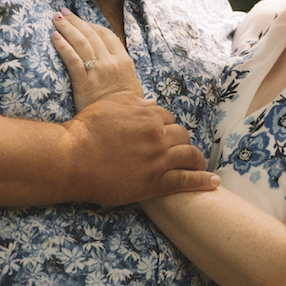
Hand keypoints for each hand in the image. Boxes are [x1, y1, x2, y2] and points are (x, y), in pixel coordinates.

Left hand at [51, 8, 143, 110]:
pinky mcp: (85, 83)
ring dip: (67, 28)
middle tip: (62, 12)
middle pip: (91, 35)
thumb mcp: (134, 92)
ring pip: (81, 43)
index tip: (81, 20)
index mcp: (124, 62)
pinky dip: (63, 46)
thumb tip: (133, 78)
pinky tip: (54, 37)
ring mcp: (98, 72)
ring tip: (56, 18)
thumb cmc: (127, 112)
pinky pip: (72, 60)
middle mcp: (112, 63)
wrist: (121, 129)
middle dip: (75, 21)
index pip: (107, 35)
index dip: (92, 25)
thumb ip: (128, 79)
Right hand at [62, 93, 218, 205]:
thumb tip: (152, 103)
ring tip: (199, 164)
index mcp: (149, 116)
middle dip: (180, 140)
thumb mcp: (111, 105)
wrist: (72, 158)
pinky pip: (187, 181)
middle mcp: (158, 136)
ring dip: (196, 159)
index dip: (165, 125)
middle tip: (175, 149)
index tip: (162, 133)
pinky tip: (213, 182)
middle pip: (182, 135)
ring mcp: (159, 160)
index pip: (168, 117)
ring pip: (189, 155)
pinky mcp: (155, 183)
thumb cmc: (86, 130)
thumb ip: (135, 103)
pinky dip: (203, 181)